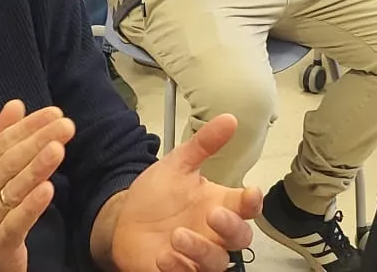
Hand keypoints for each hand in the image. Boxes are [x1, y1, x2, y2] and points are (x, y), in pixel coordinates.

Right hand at [0, 101, 74, 271]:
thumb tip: (16, 104)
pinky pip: (16, 223)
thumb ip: (0, 139)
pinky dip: (32, 206)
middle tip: (66, 125)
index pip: (3, 142)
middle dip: (38, 141)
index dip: (29, 126)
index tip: (56, 112)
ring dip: (37, 167)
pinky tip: (49, 189)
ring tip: (58, 149)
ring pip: (13, 190)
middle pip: (10, 162)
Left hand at [106, 114, 259, 271]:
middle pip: (241, 239)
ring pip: (217, 262)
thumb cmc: (157, 196)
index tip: (250, 193)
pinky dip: (179, 268)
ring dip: (201, 250)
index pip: (247, 207)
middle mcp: (214, 233)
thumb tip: (229, 119)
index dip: (253, 202)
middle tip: (212, 214)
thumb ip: (204, 144)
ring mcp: (198, 256)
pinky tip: (164, 256)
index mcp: (219, 204)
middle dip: (231, 228)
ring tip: (177, 236)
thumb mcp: (177, 165)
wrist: (124, 220)